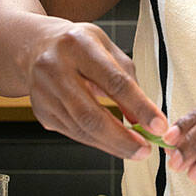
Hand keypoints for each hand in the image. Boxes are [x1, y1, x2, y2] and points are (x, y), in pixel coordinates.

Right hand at [23, 17, 165, 159]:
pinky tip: (113, 143)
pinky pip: (74, 133)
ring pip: (81, 129)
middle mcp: (55, 69)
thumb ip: (128, 80)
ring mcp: (43, 93)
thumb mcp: (107, 50)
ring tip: (136, 150)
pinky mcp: (41, 111)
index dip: (139, 106)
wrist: (36, 47)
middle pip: (91, 114)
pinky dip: (97, 141)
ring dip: (112, 145)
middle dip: (122, 138)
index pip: (114, 81)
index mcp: (78, 45)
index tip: (159, 125)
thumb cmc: (79, 46)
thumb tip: (144, 119)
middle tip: (146, 150)